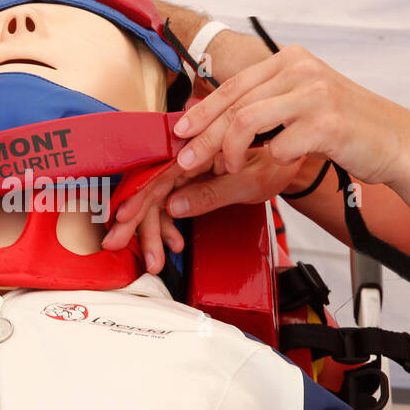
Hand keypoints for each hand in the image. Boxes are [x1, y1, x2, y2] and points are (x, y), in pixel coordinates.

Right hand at [102, 151, 302, 259]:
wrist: (292, 158)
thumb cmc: (276, 164)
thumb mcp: (250, 182)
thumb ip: (211, 194)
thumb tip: (174, 207)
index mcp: (198, 149)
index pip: (157, 173)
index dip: (137, 198)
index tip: (122, 222)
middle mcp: (187, 156)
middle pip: (151, 188)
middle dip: (135, 221)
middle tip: (117, 244)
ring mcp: (187, 170)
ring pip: (158, 201)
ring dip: (152, 231)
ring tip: (156, 260)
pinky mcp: (190, 181)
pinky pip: (170, 204)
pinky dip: (169, 226)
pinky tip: (175, 243)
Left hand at [173, 45, 409, 187]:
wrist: (396, 141)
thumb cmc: (346, 127)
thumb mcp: (302, 102)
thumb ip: (265, 103)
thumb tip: (214, 122)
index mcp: (291, 60)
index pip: (232, 86)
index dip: (202, 111)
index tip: (180, 132)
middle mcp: (301, 70)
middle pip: (234, 105)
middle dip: (204, 137)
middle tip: (186, 161)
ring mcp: (314, 94)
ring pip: (246, 122)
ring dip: (229, 151)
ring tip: (229, 168)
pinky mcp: (325, 124)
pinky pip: (278, 146)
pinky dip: (271, 161)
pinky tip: (277, 166)